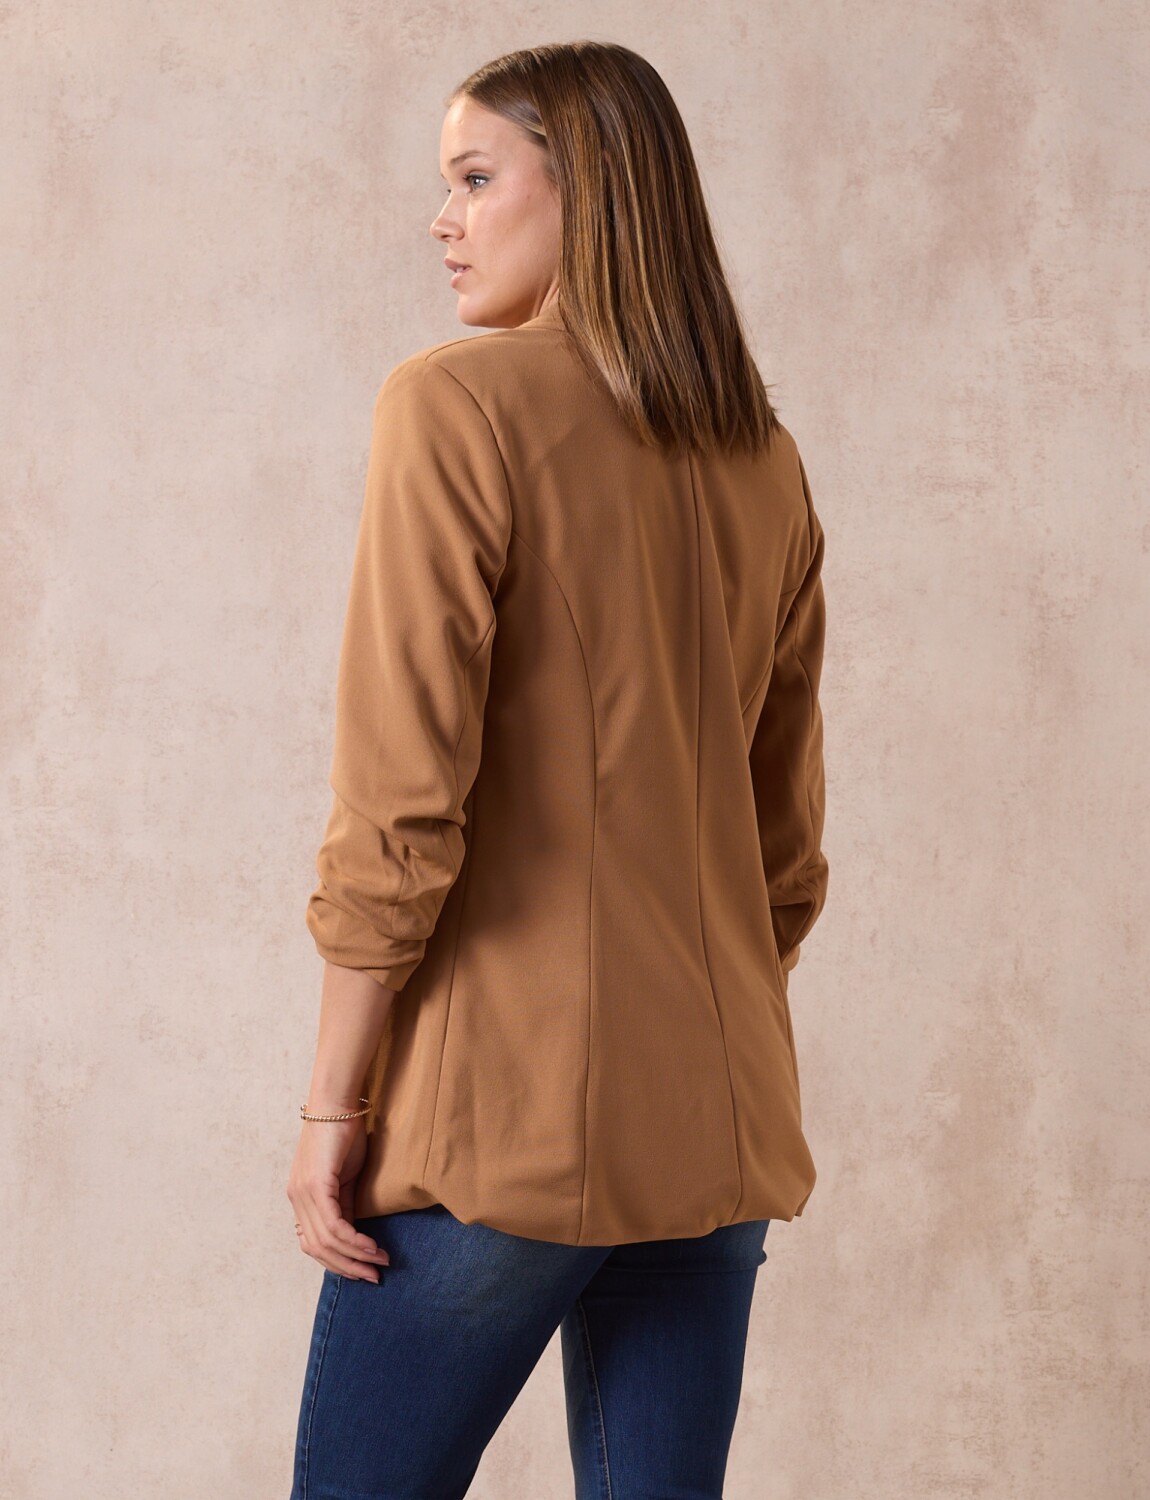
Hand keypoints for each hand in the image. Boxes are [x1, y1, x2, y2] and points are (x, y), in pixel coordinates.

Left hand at [286, 1110, 391, 1280]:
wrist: (338, 1102)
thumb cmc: (343, 1133)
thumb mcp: (344, 1176)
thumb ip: (344, 1203)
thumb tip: (354, 1232)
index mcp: (300, 1198)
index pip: (313, 1243)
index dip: (337, 1262)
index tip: (363, 1270)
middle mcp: (296, 1199)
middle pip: (318, 1249)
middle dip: (348, 1268)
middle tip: (374, 1276)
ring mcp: (302, 1193)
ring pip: (326, 1242)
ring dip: (355, 1258)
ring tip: (380, 1263)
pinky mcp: (315, 1185)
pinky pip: (334, 1225)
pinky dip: (354, 1241)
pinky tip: (372, 1247)